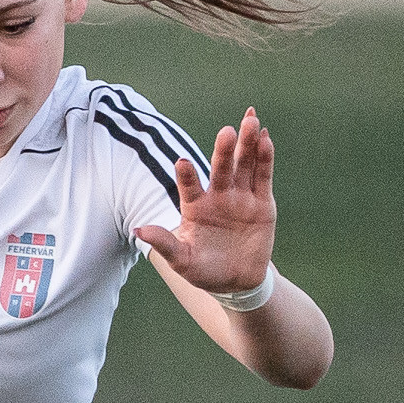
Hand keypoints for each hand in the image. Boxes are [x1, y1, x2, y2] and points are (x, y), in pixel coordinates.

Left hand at [132, 108, 277, 293]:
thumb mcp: (182, 261)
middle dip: (224, 150)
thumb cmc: (203, 270)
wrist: (236, 281)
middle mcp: (217, 195)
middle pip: (221, 167)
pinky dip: (265, 159)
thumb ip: (164, 244)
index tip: (182, 162)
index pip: (189, 186)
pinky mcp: (262, 203)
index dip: (187, 175)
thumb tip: (138, 231)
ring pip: (244, 165)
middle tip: (226, 131)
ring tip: (251, 121)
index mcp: (194, 206)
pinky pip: (263, 178)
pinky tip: (265, 139)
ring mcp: (241, 197)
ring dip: (248, 144)